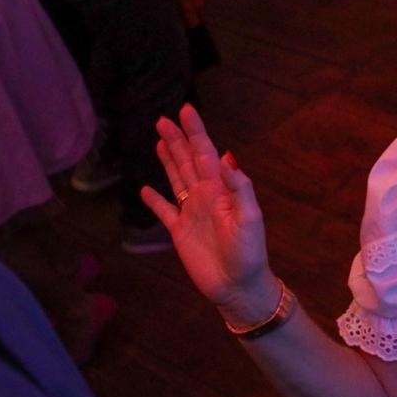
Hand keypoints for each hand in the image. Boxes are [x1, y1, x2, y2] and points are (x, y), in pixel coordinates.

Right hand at [142, 105, 278, 323]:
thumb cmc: (249, 253)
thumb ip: (240, 189)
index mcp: (220, 190)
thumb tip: (226, 157)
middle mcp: (205, 196)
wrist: (238, 286)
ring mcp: (191, 213)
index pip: (206, 153)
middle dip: (176, 139)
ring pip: (176, 179)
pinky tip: (145, 189)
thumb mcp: (251, 219)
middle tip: (162, 118)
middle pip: (187, 161)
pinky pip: (165, 211)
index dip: (196, 132)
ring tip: (158, 140)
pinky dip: (154, 200)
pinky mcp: (180, 232)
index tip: (186, 110)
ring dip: (167, 160)